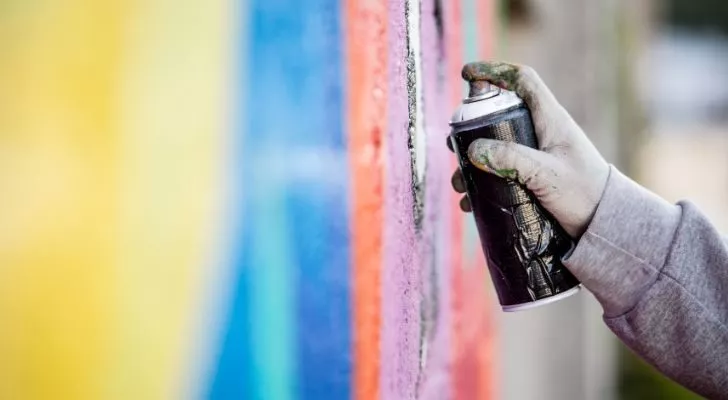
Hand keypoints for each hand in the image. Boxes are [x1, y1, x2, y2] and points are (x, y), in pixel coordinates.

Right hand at [450, 61, 609, 238]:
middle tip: (455, 146)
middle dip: (471, 130)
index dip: (494, 72)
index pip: (522, 81)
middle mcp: (540, 133)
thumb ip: (511, 159)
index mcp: (550, 119)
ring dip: (472, 165)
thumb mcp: (546, 174)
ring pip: (494, 150)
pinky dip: (482, 185)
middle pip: (497, 117)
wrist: (604, 225)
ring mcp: (535, 156)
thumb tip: (474, 150)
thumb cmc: (584, 193)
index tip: (467, 74)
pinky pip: (499, 174)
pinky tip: (471, 202)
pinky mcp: (531, 178)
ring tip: (460, 183)